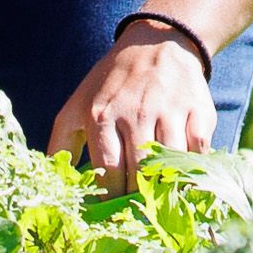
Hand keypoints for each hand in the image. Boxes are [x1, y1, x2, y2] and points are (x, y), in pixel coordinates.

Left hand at [48, 19, 218, 192]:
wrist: (157, 43)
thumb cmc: (113, 83)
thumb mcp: (77, 105)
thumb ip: (61, 144)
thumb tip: (54, 181)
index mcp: (102, 115)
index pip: (109, 172)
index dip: (112, 198)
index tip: (113, 209)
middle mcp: (136, 114)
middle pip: (139, 174)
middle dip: (137, 196)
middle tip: (136, 207)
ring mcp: (170, 112)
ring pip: (170, 166)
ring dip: (164, 185)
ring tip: (158, 193)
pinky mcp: (199, 112)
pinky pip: (198, 153)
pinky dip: (191, 167)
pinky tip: (181, 170)